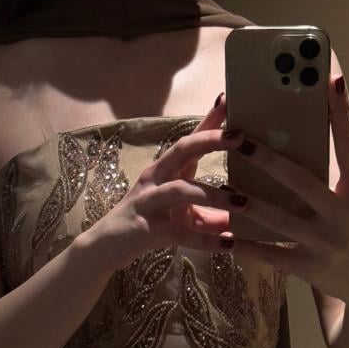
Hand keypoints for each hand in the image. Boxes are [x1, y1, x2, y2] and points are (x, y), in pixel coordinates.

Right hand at [85, 100, 248, 270]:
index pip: (189, 139)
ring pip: (181, 189)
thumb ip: (210, 216)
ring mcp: (149, 202)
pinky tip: (227, 245)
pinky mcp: (146, 229)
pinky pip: (179, 233)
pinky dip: (205, 240)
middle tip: (241, 137)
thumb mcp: (181, 218)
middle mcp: (155, 179)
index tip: (228, 99)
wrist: (104, 248)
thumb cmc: (145, 227)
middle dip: (210, 141)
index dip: (209, 121)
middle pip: (182, 150)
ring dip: (214, 194)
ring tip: (242, 203)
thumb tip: (244, 219)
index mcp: (165, 171)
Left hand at [217, 75, 348, 310]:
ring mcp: (325, 243)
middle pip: (301, 181)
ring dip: (248, 204)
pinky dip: (246, 246)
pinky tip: (224, 239)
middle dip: (268, 160)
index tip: (331, 78)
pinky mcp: (308, 267)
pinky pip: (270, 254)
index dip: (342, 112)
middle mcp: (344, 216)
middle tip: (239, 139)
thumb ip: (339, 171)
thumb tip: (305, 132)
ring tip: (223, 188)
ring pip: (279, 220)